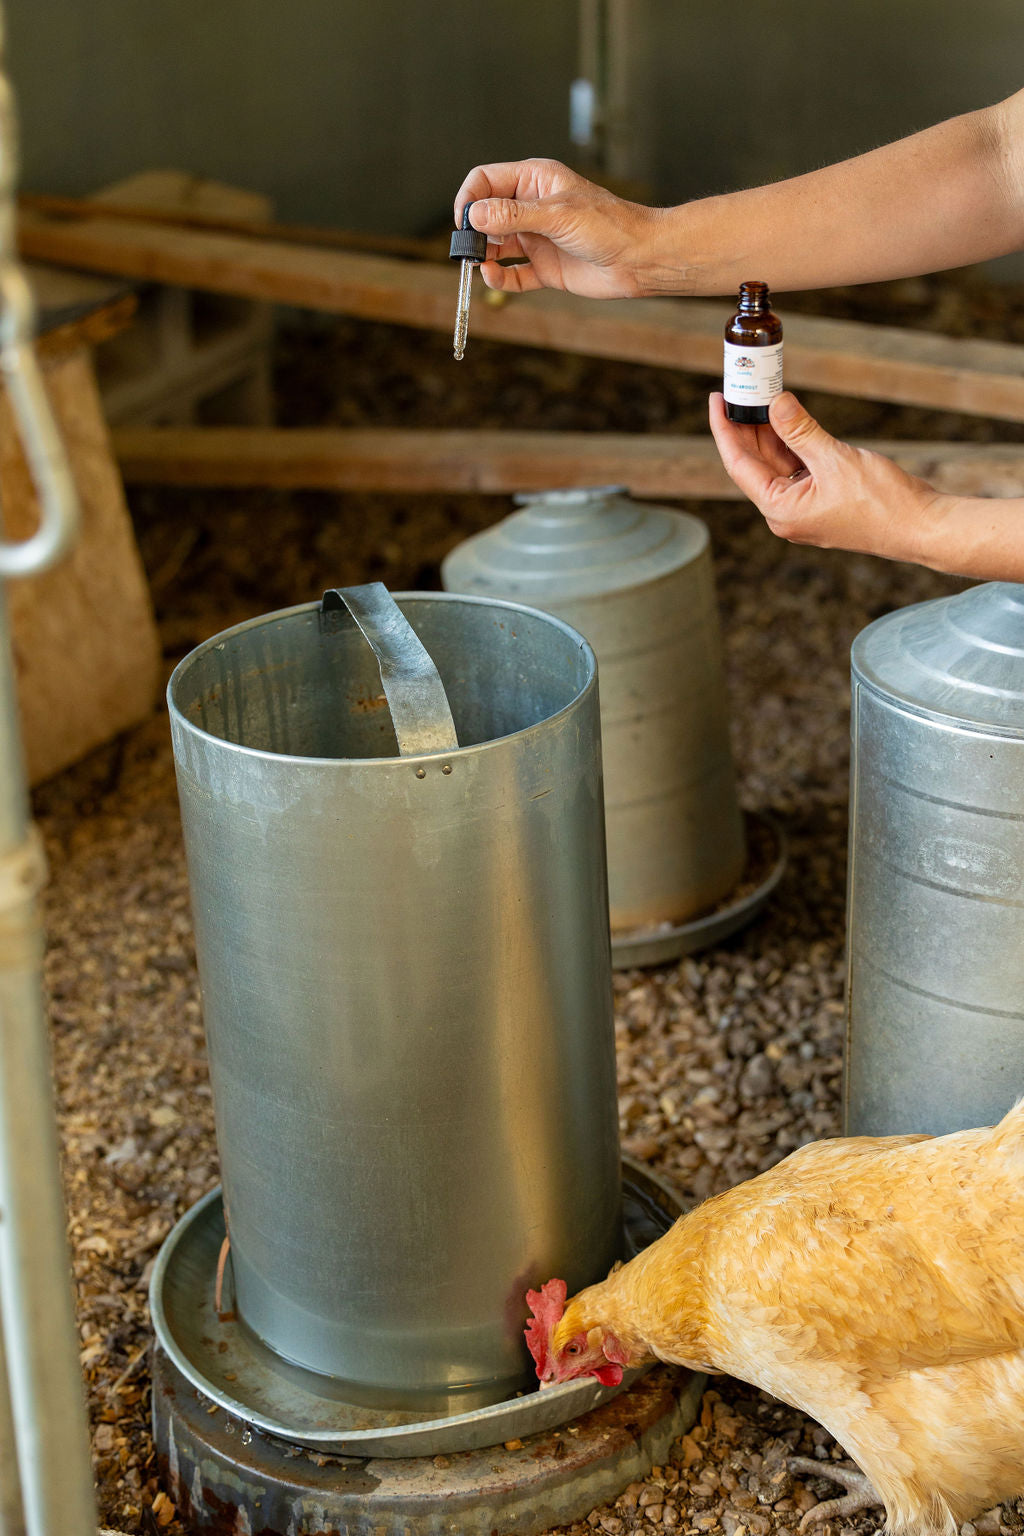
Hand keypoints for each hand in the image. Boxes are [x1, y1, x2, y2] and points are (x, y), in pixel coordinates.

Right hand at [453, 159, 667, 298]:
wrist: (639, 259)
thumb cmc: (608, 226)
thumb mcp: (556, 214)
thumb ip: (513, 216)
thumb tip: (474, 215)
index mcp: (535, 181)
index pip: (487, 180)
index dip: (470, 197)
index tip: (464, 220)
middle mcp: (532, 208)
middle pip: (487, 214)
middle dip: (473, 230)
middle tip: (469, 248)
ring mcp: (538, 239)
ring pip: (497, 246)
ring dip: (483, 255)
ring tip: (479, 265)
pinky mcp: (545, 268)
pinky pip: (513, 274)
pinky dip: (500, 278)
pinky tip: (492, 277)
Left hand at [708, 391, 941, 564]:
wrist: (920, 526)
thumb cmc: (882, 502)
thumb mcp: (835, 459)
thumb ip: (800, 430)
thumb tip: (775, 402)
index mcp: (780, 510)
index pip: (739, 464)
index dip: (725, 429)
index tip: (717, 399)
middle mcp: (786, 512)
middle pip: (755, 463)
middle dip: (748, 425)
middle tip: (741, 389)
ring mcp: (804, 507)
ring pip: (777, 463)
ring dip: (771, 431)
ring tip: (762, 395)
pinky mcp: (823, 500)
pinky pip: (798, 467)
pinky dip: (793, 442)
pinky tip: (788, 417)